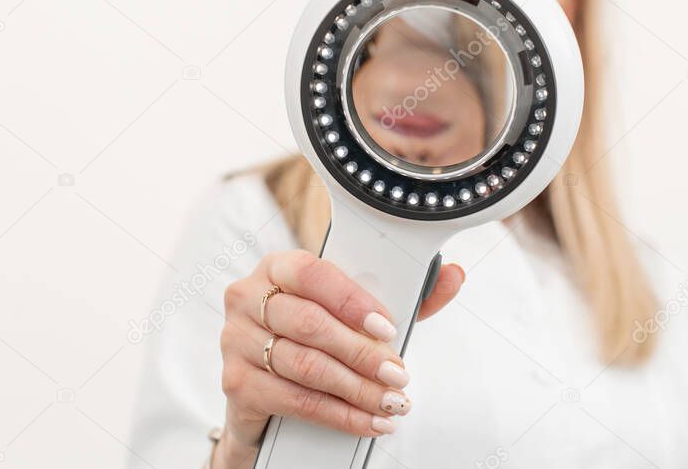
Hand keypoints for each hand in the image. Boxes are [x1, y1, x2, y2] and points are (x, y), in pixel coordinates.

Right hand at [214, 249, 463, 465]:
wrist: (266, 385)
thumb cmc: (314, 335)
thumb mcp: (354, 311)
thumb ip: (404, 295)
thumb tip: (452, 275)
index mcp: (276, 267)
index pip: (311, 273)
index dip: (351, 300)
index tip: (387, 327)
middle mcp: (248, 298)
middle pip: (309, 325)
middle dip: (361, 354)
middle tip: (398, 374)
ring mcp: (235, 341)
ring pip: (304, 365)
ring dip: (355, 389)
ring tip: (390, 401)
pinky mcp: (236, 384)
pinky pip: (294, 400)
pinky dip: (338, 414)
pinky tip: (366, 420)